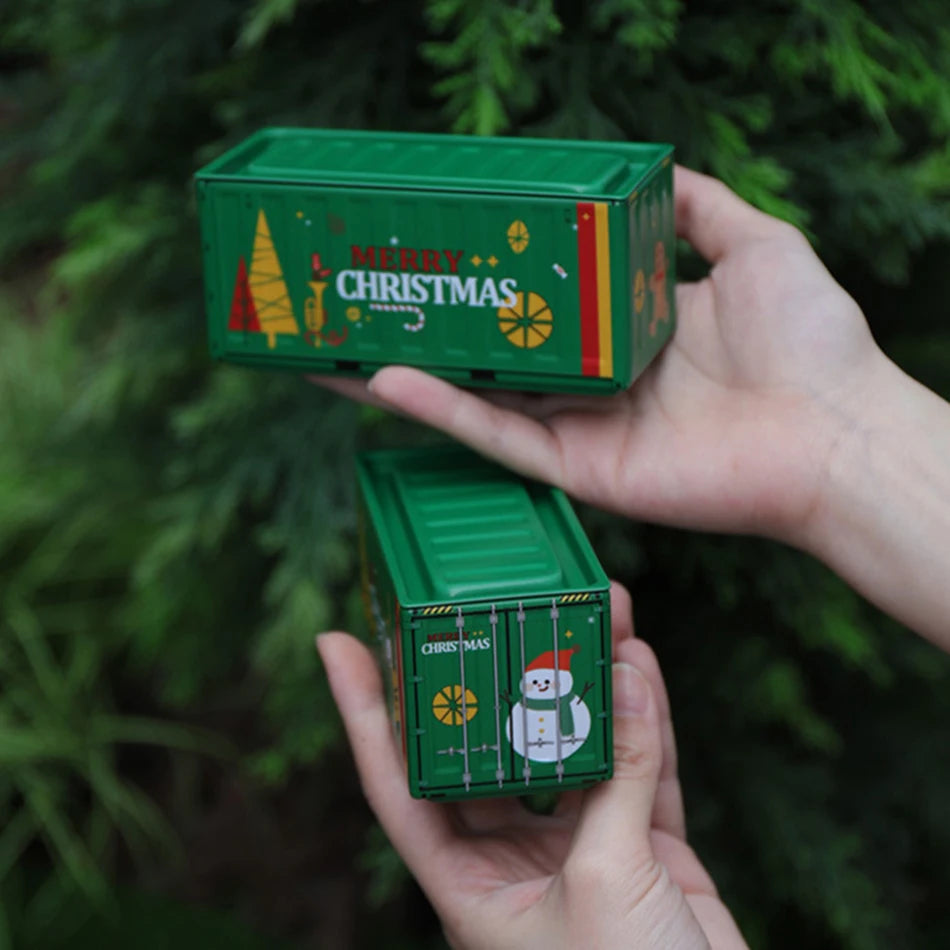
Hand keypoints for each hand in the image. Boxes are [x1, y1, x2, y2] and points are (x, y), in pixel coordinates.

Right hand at [317, 167, 883, 545]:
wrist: (837, 430)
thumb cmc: (812, 340)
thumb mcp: (755, 244)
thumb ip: (699, 208)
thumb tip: (655, 168)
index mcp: (629, 334)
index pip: (540, 305)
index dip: (488, 281)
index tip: (439, 252)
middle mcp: (595, 382)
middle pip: (492, 357)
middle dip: (427, 331)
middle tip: (365, 299)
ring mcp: (581, 428)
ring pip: (476, 399)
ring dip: (406, 375)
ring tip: (335, 344)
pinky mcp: (577, 467)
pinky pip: (496, 436)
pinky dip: (440, 411)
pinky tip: (383, 381)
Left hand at [317, 585, 747, 948]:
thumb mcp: (608, 882)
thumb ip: (618, 777)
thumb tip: (625, 677)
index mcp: (467, 884)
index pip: (398, 781)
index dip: (364, 711)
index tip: (338, 641)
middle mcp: (514, 861)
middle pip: (495, 745)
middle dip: (503, 673)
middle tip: (502, 601)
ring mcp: (581, 851)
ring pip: (573, 747)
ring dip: (585, 682)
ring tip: (593, 610)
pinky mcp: (642, 850)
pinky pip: (638, 768)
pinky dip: (644, 719)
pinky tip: (641, 663)